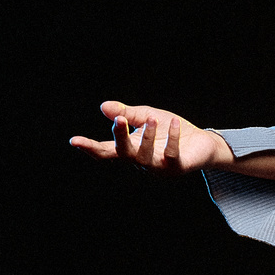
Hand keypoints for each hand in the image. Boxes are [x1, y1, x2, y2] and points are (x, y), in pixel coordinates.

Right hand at [69, 100, 231, 176]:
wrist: (201, 142)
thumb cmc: (169, 130)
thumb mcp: (146, 116)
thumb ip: (126, 114)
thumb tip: (103, 107)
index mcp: (129, 150)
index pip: (106, 151)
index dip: (90, 147)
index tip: (74, 141)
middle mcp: (140, 161)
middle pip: (123, 154)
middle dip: (120, 137)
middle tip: (119, 120)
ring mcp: (157, 167)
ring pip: (145, 157)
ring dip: (148, 137)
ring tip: (153, 118)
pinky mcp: (176, 168)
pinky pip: (171, 155)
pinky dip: (172, 138)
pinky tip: (174, 122)